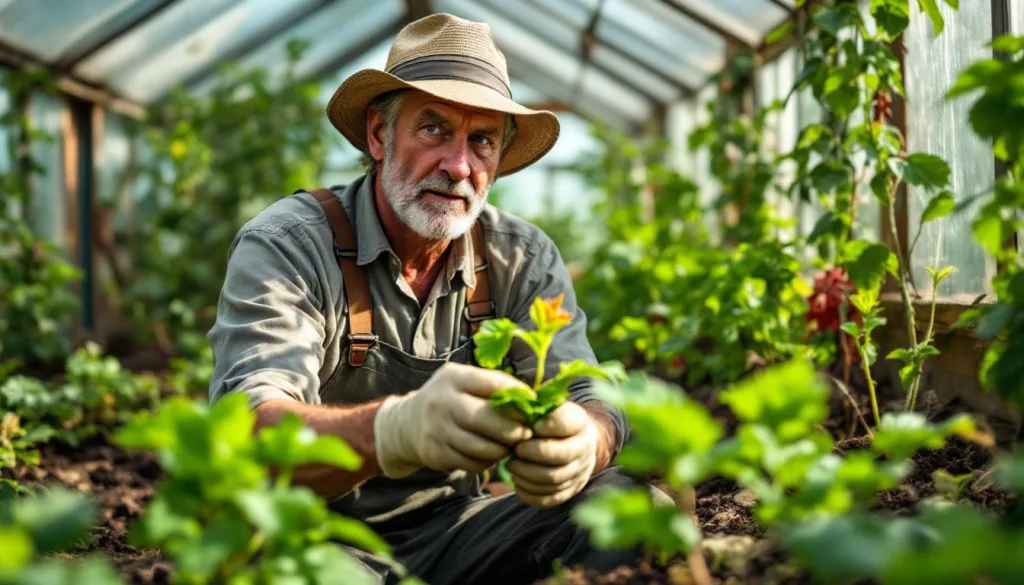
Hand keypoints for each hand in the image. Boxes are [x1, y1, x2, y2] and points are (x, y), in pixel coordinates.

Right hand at [373, 363, 533, 478]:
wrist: (407, 424)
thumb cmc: (450, 399)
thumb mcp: (465, 382)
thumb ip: (494, 386)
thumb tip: (534, 399)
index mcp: (453, 377)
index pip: (493, 385)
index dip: (518, 398)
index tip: (533, 408)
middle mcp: (441, 401)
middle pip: (486, 419)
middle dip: (512, 430)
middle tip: (526, 434)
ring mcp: (435, 429)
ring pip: (481, 446)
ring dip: (502, 450)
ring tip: (510, 446)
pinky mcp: (434, 454)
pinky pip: (471, 463)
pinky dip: (487, 462)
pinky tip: (491, 455)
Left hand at [507, 401, 598, 507]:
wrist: (576, 441)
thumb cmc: (552, 420)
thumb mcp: (548, 406)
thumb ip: (534, 405)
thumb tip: (512, 406)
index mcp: (578, 422)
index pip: (565, 423)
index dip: (546, 425)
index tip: (531, 426)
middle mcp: (584, 448)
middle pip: (560, 455)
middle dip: (532, 453)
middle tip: (515, 450)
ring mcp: (579, 472)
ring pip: (553, 480)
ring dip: (527, 474)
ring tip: (511, 465)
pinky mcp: (570, 491)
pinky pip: (549, 499)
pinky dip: (529, 492)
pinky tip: (517, 481)